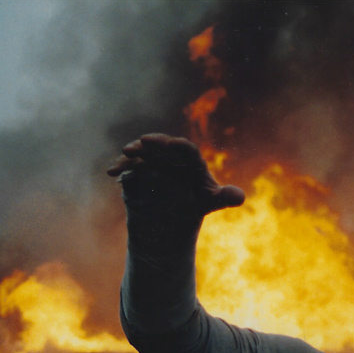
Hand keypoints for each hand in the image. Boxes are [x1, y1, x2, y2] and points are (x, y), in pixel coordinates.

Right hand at [107, 134, 244, 217]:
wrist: (177, 211)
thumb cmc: (198, 201)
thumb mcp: (212, 201)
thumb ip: (225, 197)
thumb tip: (240, 197)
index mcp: (192, 161)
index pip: (188, 151)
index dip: (181, 147)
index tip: (173, 143)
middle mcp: (172, 156)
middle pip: (163, 145)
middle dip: (154, 142)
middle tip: (143, 141)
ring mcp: (154, 160)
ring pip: (144, 152)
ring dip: (134, 151)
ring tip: (126, 152)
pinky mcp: (140, 169)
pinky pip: (129, 165)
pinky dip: (121, 166)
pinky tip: (113, 171)